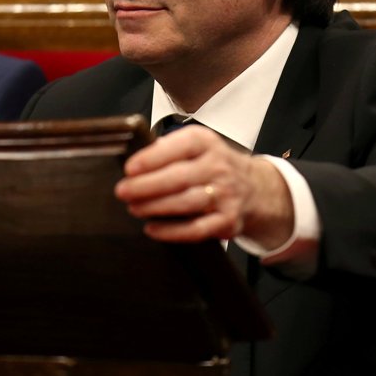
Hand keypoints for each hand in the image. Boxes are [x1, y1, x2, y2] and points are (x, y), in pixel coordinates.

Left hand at [116, 125, 293, 248]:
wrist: (253, 187)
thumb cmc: (210, 165)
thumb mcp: (194, 146)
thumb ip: (166, 149)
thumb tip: (134, 163)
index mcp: (205, 143)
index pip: (179, 147)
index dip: (152, 158)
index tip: (129, 168)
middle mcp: (218, 167)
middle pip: (179, 177)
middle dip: (147, 186)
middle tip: (122, 191)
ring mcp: (225, 195)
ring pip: (186, 203)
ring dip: (155, 207)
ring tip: (133, 208)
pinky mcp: (228, 221)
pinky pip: (196, 229)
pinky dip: (172, 231)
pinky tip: (152, 229)